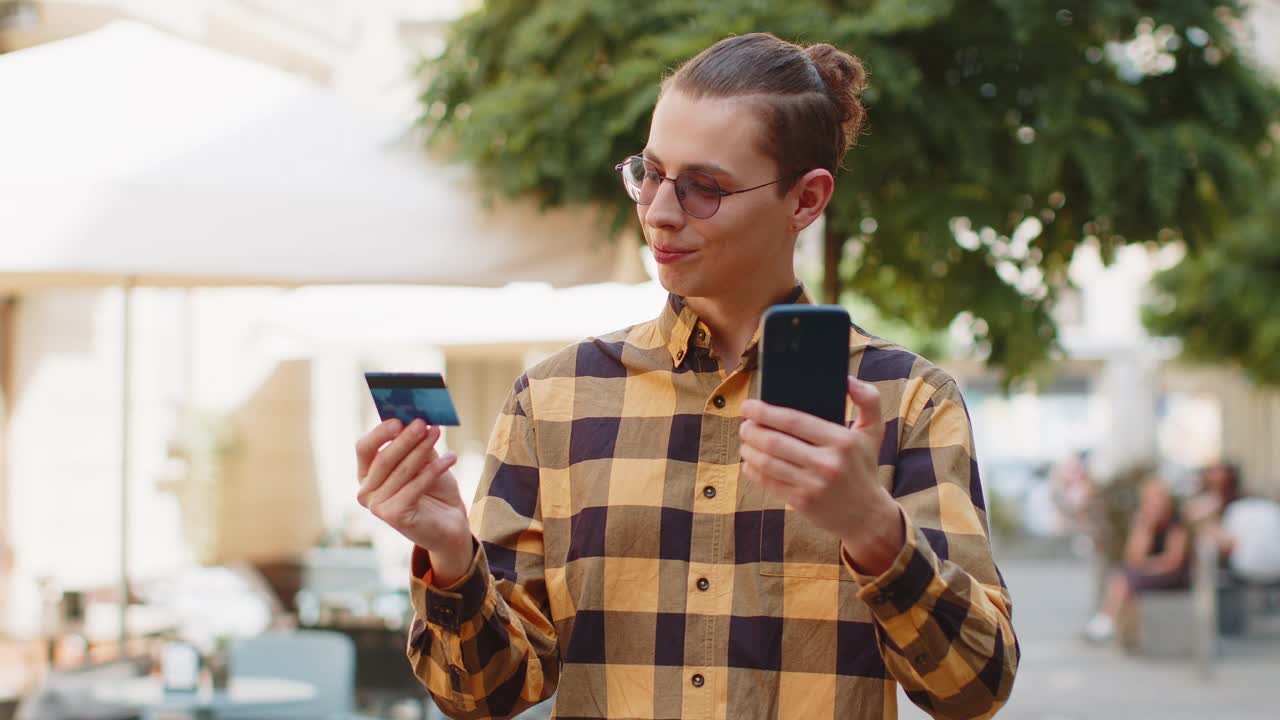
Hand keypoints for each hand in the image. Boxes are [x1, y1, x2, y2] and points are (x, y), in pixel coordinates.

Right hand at [355, 419, 471, 582]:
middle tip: (423, 422)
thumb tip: (415, 420)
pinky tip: (451, 458)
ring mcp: (377, 506)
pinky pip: (415, 486)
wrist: (449, 524)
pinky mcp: (393, 516)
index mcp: (367, 474)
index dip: (380, 432)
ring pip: (401, 470)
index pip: (364, 448)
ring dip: (422, 449)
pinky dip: (434, 470)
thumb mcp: (425, 461)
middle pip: (383, 458)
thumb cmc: (434, 490)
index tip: (399, 418)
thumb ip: (416, 444)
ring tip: (437, 433)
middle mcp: (366, 491)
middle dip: (405, 438)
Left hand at [740, 377, 903, 574]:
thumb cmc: (864, 467)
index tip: (748, 405)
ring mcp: (813, 485)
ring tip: (745, 441)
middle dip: (751, 430)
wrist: (867, 516)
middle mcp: (827, 463)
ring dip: (749, 449)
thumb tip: (847, 379)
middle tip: (744, 424)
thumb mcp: (874, 431)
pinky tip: (750, 462)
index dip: (765, 412)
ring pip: (767, 463)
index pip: (794, 421)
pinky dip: (753, 470)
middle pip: (775, 442)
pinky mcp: (801, 502)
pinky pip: (768, 482)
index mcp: (842, 441)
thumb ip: (868, 400)